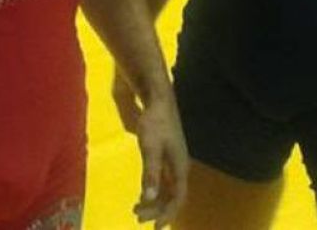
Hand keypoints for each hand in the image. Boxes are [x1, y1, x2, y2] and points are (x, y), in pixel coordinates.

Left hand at [121, 82, 187, 226]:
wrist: (157, 99)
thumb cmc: (155, 123)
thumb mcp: (150, 148)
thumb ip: (150, 173)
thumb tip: (150, 197)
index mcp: (179, 166)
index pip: (177, 197)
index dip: (168, 213)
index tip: (155, 226)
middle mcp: (179, 166)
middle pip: (172, 195)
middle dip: (157, 209)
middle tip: (138, 218)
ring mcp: (172, 161)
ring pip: (167, 189)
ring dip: (154, 201)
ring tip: (137, 209)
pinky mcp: (165, 155)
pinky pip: (162, 180)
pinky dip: (153, 190)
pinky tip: (142, 194)